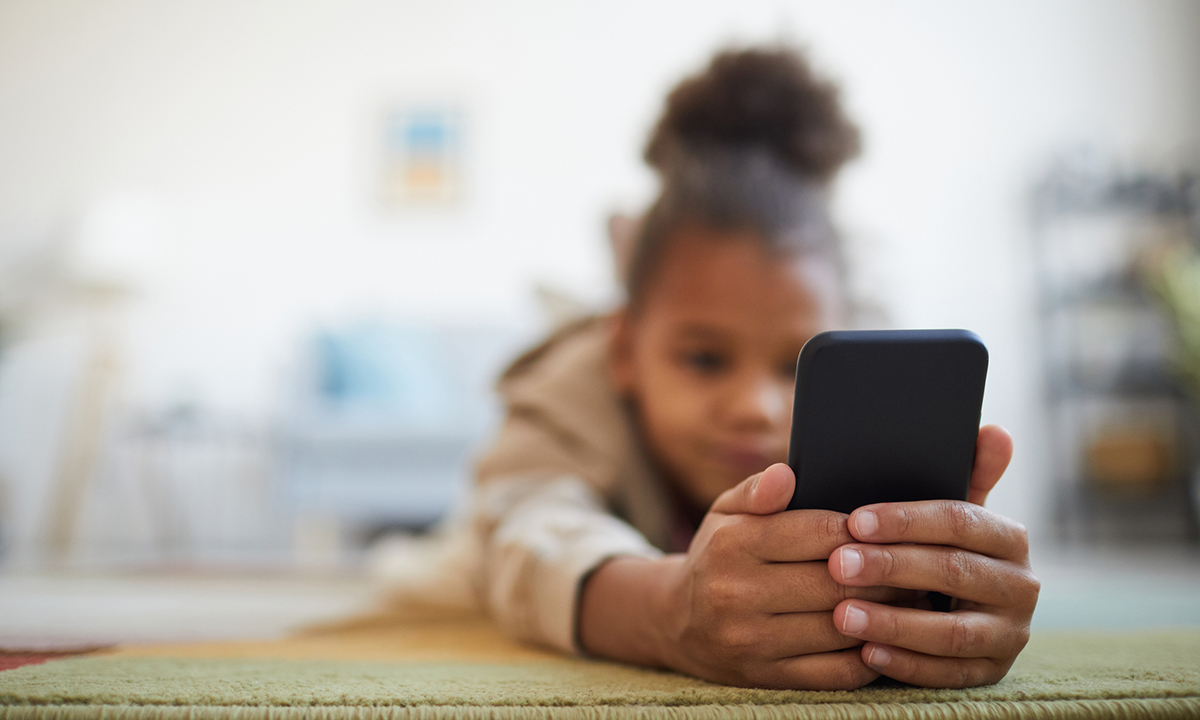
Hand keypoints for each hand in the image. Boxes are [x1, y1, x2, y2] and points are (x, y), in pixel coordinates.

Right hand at [580, 463, 915, 689]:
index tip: (890, 529)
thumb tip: (787, 473)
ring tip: (914, 599)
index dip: (863, 530)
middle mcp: (736, 593)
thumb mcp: (725, 513)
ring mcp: (751, 641)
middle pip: (835, 581)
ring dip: (886, 615)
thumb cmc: (718, 556)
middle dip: (885, 572)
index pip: (817, 531)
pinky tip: (886, 637)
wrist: (677, 623)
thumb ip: (757, 491)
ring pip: (840, 627)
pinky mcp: (766, 678)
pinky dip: (868, 656)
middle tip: (919, 564)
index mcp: (732, 544)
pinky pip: (834, 672)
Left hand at [828, 425, 1039, 687]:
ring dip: (894, 622)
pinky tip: (866, 653)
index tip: (855, 521)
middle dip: (891, 568)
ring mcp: (1011, 634)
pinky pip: (949, 674)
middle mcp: (1021, 585)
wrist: (950, 608)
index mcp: (1009, 536)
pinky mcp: (992, 674)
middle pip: (954, 572)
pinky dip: (907, 664)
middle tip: (836, 564)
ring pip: (953, 632)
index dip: (907, 520)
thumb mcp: (945, 512)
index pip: (960, 521)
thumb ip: (965, 472)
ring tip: (842, 614)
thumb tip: (994, 431)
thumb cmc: (933, 546)